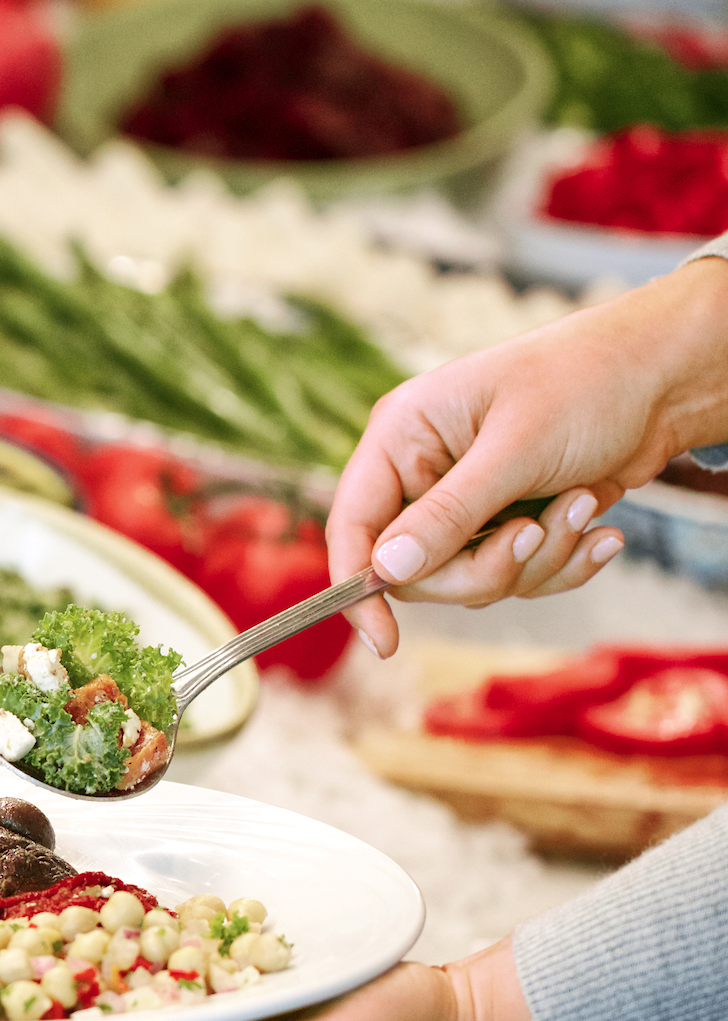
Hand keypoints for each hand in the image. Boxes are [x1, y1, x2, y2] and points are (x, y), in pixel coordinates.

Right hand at [328, 260, 727, 657]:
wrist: (666, 379)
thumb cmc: (585, 384)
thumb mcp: (514, 450)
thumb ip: (447, 515)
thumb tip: (386, 572)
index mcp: (400, 437)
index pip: (353, 525)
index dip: (358, 585)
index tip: (385, 642)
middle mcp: (422, 472)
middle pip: (415, 569)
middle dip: (484, 566)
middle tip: (535, 536)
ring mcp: (466, 501)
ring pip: (470, 578)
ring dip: (537, 560)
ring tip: (582, 508)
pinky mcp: (508, 521)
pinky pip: (514, 575)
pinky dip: (561, 564)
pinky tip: (600, 532)